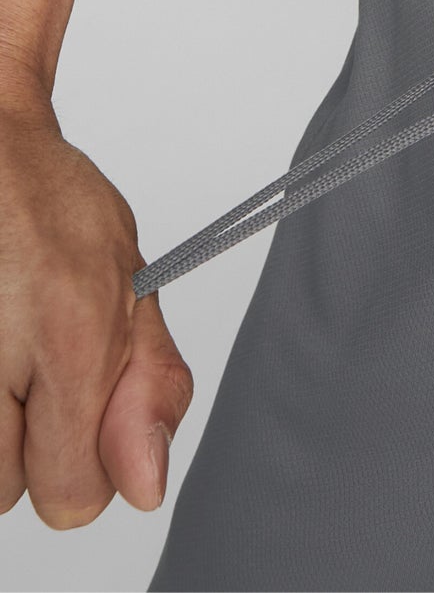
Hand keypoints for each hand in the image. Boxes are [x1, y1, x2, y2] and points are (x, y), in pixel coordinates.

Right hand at [0, 96, 193, 528]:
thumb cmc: (51, 208)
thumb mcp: (131, 287)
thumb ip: (148, 388)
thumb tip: (144, 487)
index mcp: (70, 339)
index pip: (72, 497)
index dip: (86, 453)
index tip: (77, 389)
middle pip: (11, 491)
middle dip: (29, 434)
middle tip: (29, 346)